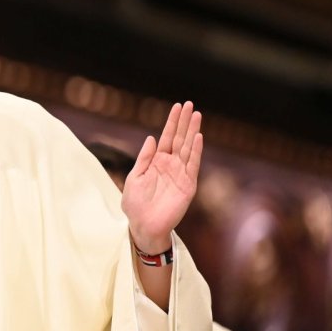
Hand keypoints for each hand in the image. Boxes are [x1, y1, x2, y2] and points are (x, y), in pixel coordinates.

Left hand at [121, 101, 202, 253]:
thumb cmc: (135, 205)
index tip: (177, 106)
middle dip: (184, 122)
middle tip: (190, 104)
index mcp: (157, 162)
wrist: (142, 226)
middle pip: (179, 139)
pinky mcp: (187, 185)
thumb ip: (144, 158)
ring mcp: (180, 174)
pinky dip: (196, 152)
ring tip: (196, 115)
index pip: (167, 137)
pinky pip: (192, 165)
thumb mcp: (134, 177)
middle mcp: (171, 165)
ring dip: (192, 132)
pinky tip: (198, 137)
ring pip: (188, 148)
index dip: (172, 122)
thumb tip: (151, 138)